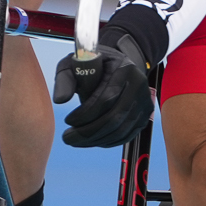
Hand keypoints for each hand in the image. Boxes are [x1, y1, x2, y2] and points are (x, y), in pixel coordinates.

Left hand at [54, 6, 166, 148]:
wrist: (118, 64)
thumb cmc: (93, 64)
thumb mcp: (75, 63)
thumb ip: (65, 79)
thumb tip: (60, 100)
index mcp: (123, 68)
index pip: (106, 98)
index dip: (86, 114)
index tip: (67, 120)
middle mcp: (138, 85)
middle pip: (115, 117)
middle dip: (88, 132)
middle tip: (67, 138)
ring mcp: (144, 102)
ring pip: (121, 130)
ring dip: (95, 140)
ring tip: (75, 141)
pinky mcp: (145, 115)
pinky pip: (126, 135)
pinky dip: (107, 142)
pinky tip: (91, 140)